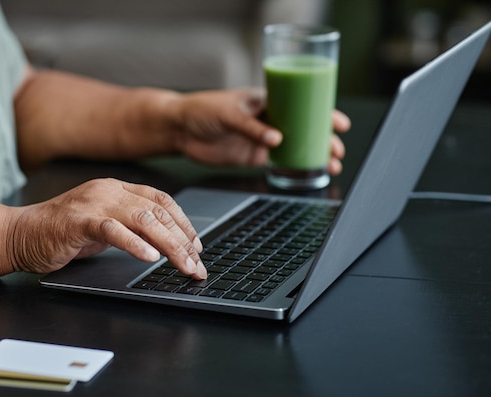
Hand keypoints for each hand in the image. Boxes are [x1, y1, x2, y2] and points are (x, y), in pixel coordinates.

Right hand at [6, 178, 206, 278]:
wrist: (19, 234)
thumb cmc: (61, 233)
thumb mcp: (104, 227)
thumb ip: (130, 228)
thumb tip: (164, 243)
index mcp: (117, 189)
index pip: (161, 200)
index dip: (184, 222)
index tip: (197, 244)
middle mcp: (109, 191)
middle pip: (158, 212)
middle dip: (183, 240)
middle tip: (196, 264)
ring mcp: (94, 203)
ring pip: (143, 220)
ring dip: (169, 245)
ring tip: (184, 265)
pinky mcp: (79, 221)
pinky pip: (114, 230)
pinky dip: (135, 244)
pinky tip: (150, 258)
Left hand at [169, 88, 349, 172]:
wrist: (180, 129)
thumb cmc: (202, 110)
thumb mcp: (228, 114)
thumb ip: (251, 128)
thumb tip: (277, 140)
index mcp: (265, 99)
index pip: (300, 103)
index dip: (321, 112)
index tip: (339, 122)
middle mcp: (268, 118)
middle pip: (304, 127)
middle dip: (324, 137)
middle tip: (338, 149)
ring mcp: (262, 137)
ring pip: (296, 146)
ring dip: (314, 155)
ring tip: (332, 164)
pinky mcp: (253, 155)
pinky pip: (279, 161)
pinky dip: (294, 167)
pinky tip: (308, 173)